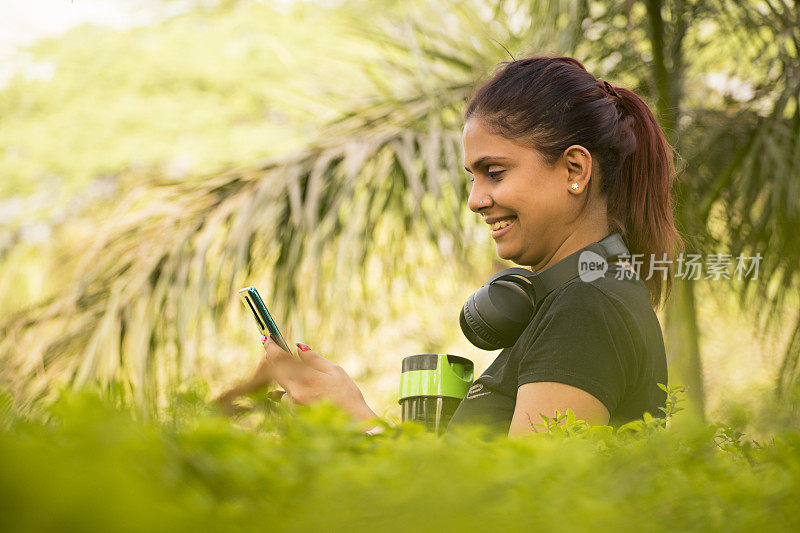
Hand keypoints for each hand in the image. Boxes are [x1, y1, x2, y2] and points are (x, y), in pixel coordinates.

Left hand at [261, 335, 377, 423]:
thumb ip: (314, 359)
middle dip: (272, 360)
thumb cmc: (347, 395)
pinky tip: (282, 392)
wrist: (353, 423)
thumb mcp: (335, 371)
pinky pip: (284, 400)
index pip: (283, 359)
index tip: (265, 338)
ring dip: (283, 378)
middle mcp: (297, 393)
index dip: (272, 347)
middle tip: (270, 349)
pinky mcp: (294, 415)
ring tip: (288, 373)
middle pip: (275, 371)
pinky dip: (284, 393)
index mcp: (308, 378)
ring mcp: (294, 406)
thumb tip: (298, 346)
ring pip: (280, 386)